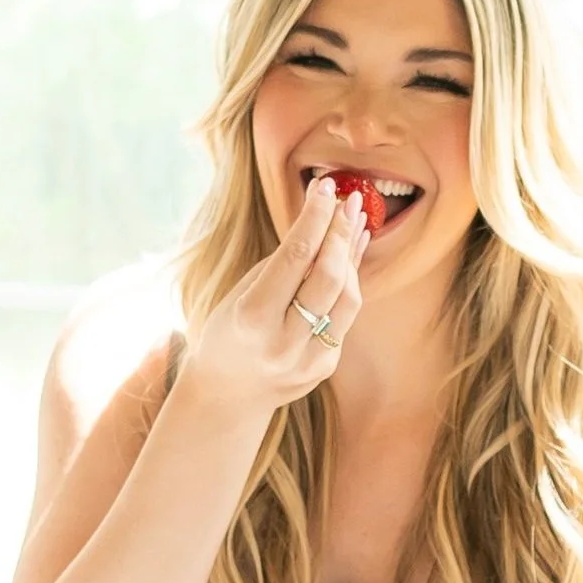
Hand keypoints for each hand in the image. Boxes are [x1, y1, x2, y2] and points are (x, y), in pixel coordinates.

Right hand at [177, 177, 367, 419]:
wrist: (228, 394)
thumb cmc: (229, 331)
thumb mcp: (242, 292)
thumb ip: (283, 264)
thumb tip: (324, 220)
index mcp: (253, 318)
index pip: (295, 257)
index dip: (315, 218)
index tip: (325, 187)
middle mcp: (283, 342)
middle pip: (328, 277)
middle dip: (341, 232)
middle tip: (348, 198)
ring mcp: (309, 359)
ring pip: (348, 297)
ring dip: (353, 254)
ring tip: (354, 219)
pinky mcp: (326, 365)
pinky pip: (346, 314)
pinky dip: (351, 280)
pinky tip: (352, 253)